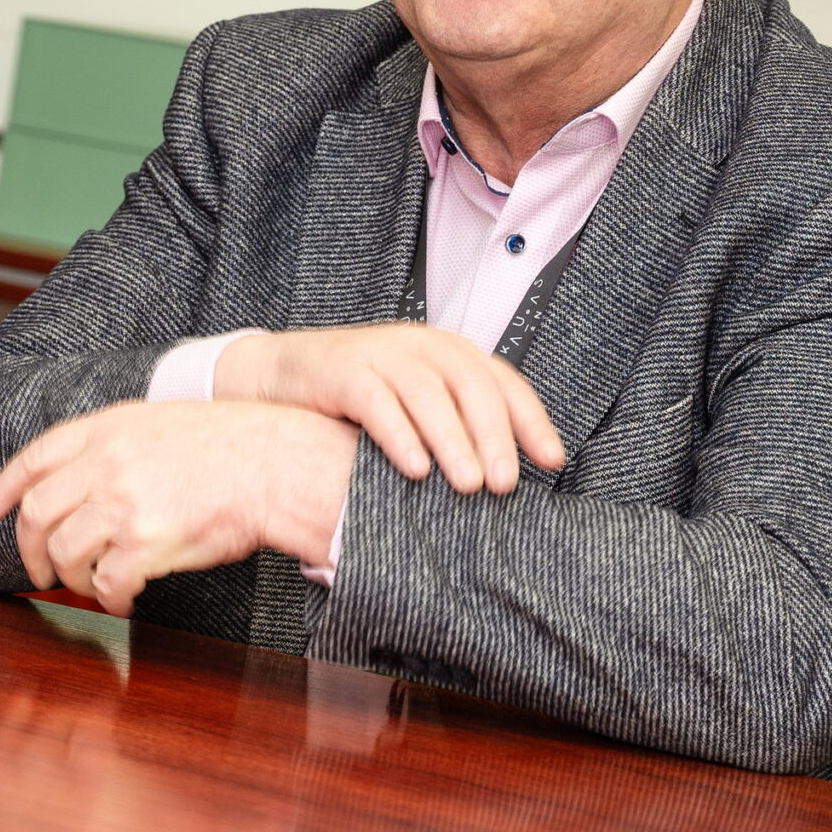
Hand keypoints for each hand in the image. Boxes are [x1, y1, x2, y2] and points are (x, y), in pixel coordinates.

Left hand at [0, 400, 356, 614]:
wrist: (276, 464)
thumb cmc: (230, 446)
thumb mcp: (159, 423)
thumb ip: (114, 446)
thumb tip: (80, 486)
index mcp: (106, 428)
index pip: (32, 459)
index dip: (0, 490)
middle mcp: (105, 463)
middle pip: (37, 514)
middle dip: (29, 550)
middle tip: (38, 572)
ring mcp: (122, 503)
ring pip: (65, 554)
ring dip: (72, 578)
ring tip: (92, 585)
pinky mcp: (145, 543)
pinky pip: (107, 584)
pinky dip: (110, 598)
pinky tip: (124, 599)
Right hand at [216, 325, 562, 493]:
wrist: (281, 376)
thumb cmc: (355, 402)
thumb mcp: (414, 408)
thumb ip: (454, 429)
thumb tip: (504, 482)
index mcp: (449, 354)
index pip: (503, 382)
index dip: (531, 421)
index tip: (550, 461)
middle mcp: (421, 347)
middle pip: (472, 385)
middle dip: (494, 437)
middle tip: (504, 484)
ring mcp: (381, 354)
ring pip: (428, 393)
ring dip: (453, 441)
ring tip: (467, 484)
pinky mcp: (343, 369)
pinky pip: (376, 400)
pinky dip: (399, 435)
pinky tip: (413, 469)